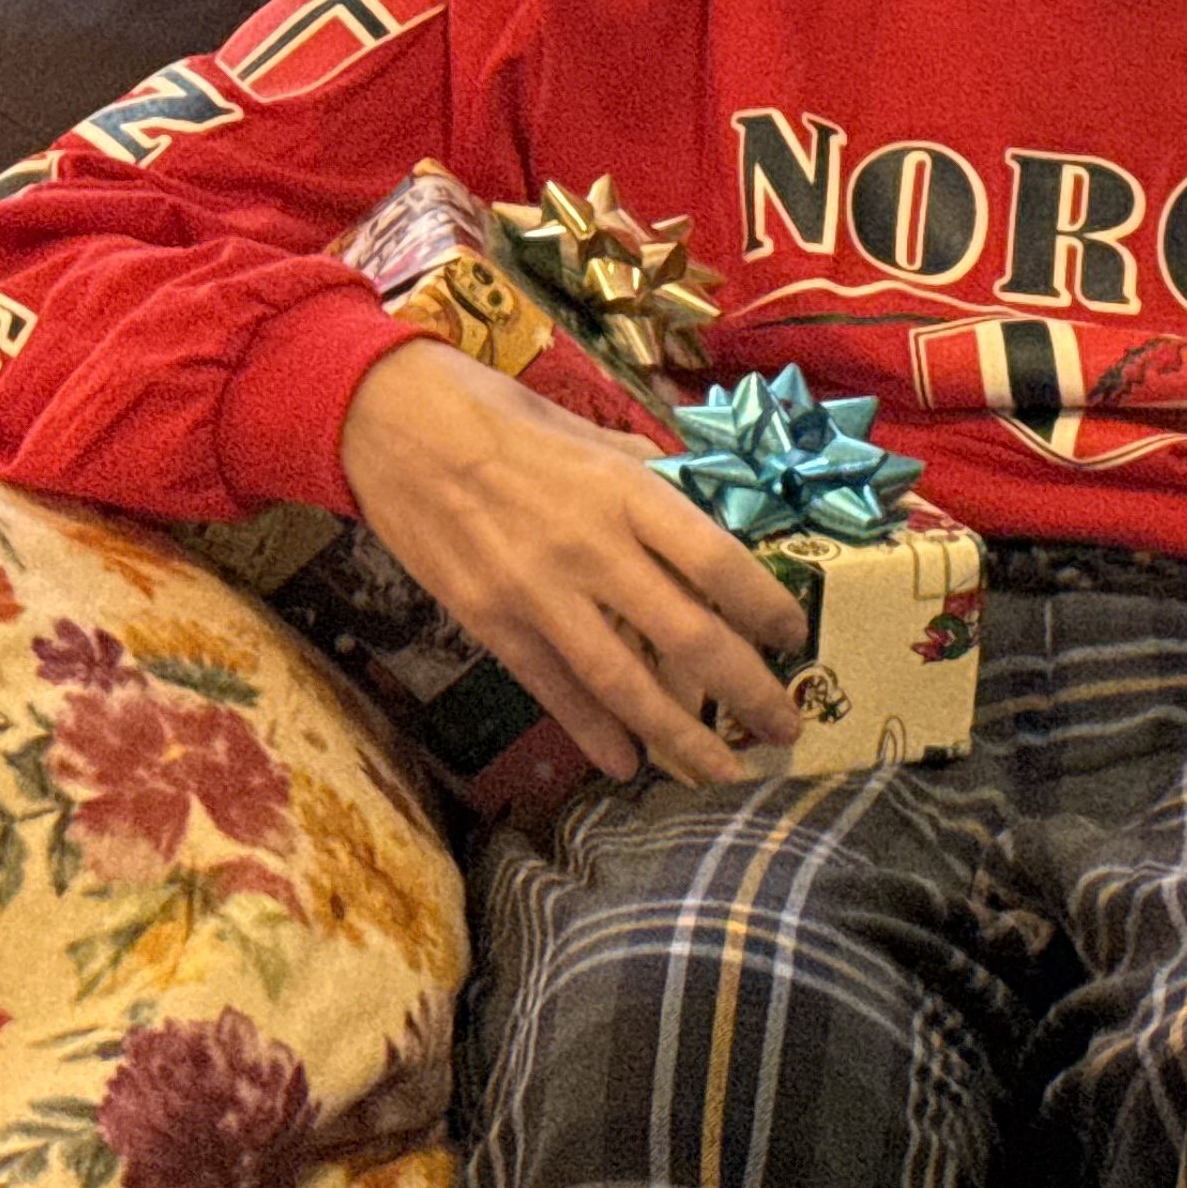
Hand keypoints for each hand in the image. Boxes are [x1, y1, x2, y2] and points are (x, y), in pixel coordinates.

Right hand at [338, 335, 809, 787]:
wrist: (392, 426)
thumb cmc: (502, 417)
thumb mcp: (593, 432)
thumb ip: (650, 478)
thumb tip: (702, 509)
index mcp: (628, 492)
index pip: (720, 563)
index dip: (766, 608)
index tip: (794, 635)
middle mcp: (592, 548)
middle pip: (690, 636)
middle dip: (747, 691)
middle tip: (785, 725)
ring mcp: (538, 592)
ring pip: (625, 681)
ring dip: (681, 736)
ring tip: (723, 770)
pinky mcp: (489, 622)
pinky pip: (554, 688)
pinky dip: (594, 731)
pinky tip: (629, 763)